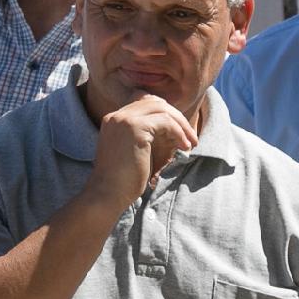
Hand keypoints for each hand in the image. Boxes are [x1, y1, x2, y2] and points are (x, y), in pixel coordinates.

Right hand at [84, 95, 197, 209]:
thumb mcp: (136, 152)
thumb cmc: (123, 181)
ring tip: (191, 143)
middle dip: (177, 118)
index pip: (145, 103)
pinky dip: (179, 133)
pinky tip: (184, 147)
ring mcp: (124, 120)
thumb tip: (175, 131)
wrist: (107, 195)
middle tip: (191, 137)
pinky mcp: (134, 128)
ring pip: (162, 109)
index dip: (165, 114)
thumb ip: (149, 137)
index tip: (179, 132)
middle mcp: (117, 116)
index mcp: (114, 120)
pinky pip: (166, 121)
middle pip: (155, 102)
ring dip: (181, 125)